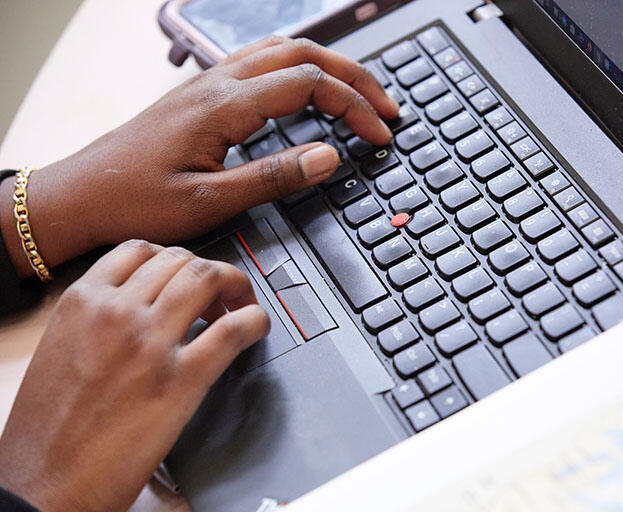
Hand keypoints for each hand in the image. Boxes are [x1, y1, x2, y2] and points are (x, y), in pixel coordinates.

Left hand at [0, 36, 398, 277]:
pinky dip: (297, 68)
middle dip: (354, 77)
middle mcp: (218, 83)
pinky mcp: (201, 94)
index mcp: (224, 105)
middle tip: (387, 107)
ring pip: (282, 51)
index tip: (379, 135)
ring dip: (327, 66)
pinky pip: (260, 63)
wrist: (81, 194)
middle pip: (303, 54)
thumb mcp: (209, 200)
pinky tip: (305, 90)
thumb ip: (274, 176)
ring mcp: (208, 83)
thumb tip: (329, 156)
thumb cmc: (135, 200)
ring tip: (357, 94)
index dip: (354, 106)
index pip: (309, 84)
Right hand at [0, 240, 269, 510]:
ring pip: (208, 279)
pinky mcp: (181, 379)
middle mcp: (117, 312)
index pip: (141, 250)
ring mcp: (151, 343)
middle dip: (207, 271)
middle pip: (182, 260)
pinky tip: (256, 327)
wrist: (42, 485)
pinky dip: (254, 319)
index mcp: (82, 303)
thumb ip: (97, 320)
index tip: (185, 273)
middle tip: (218, 293)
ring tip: (238, 305)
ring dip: (233, 285)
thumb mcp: (61, 350)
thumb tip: (139, 308)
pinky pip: (232, 329)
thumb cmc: (46, 430)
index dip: (174, 259)